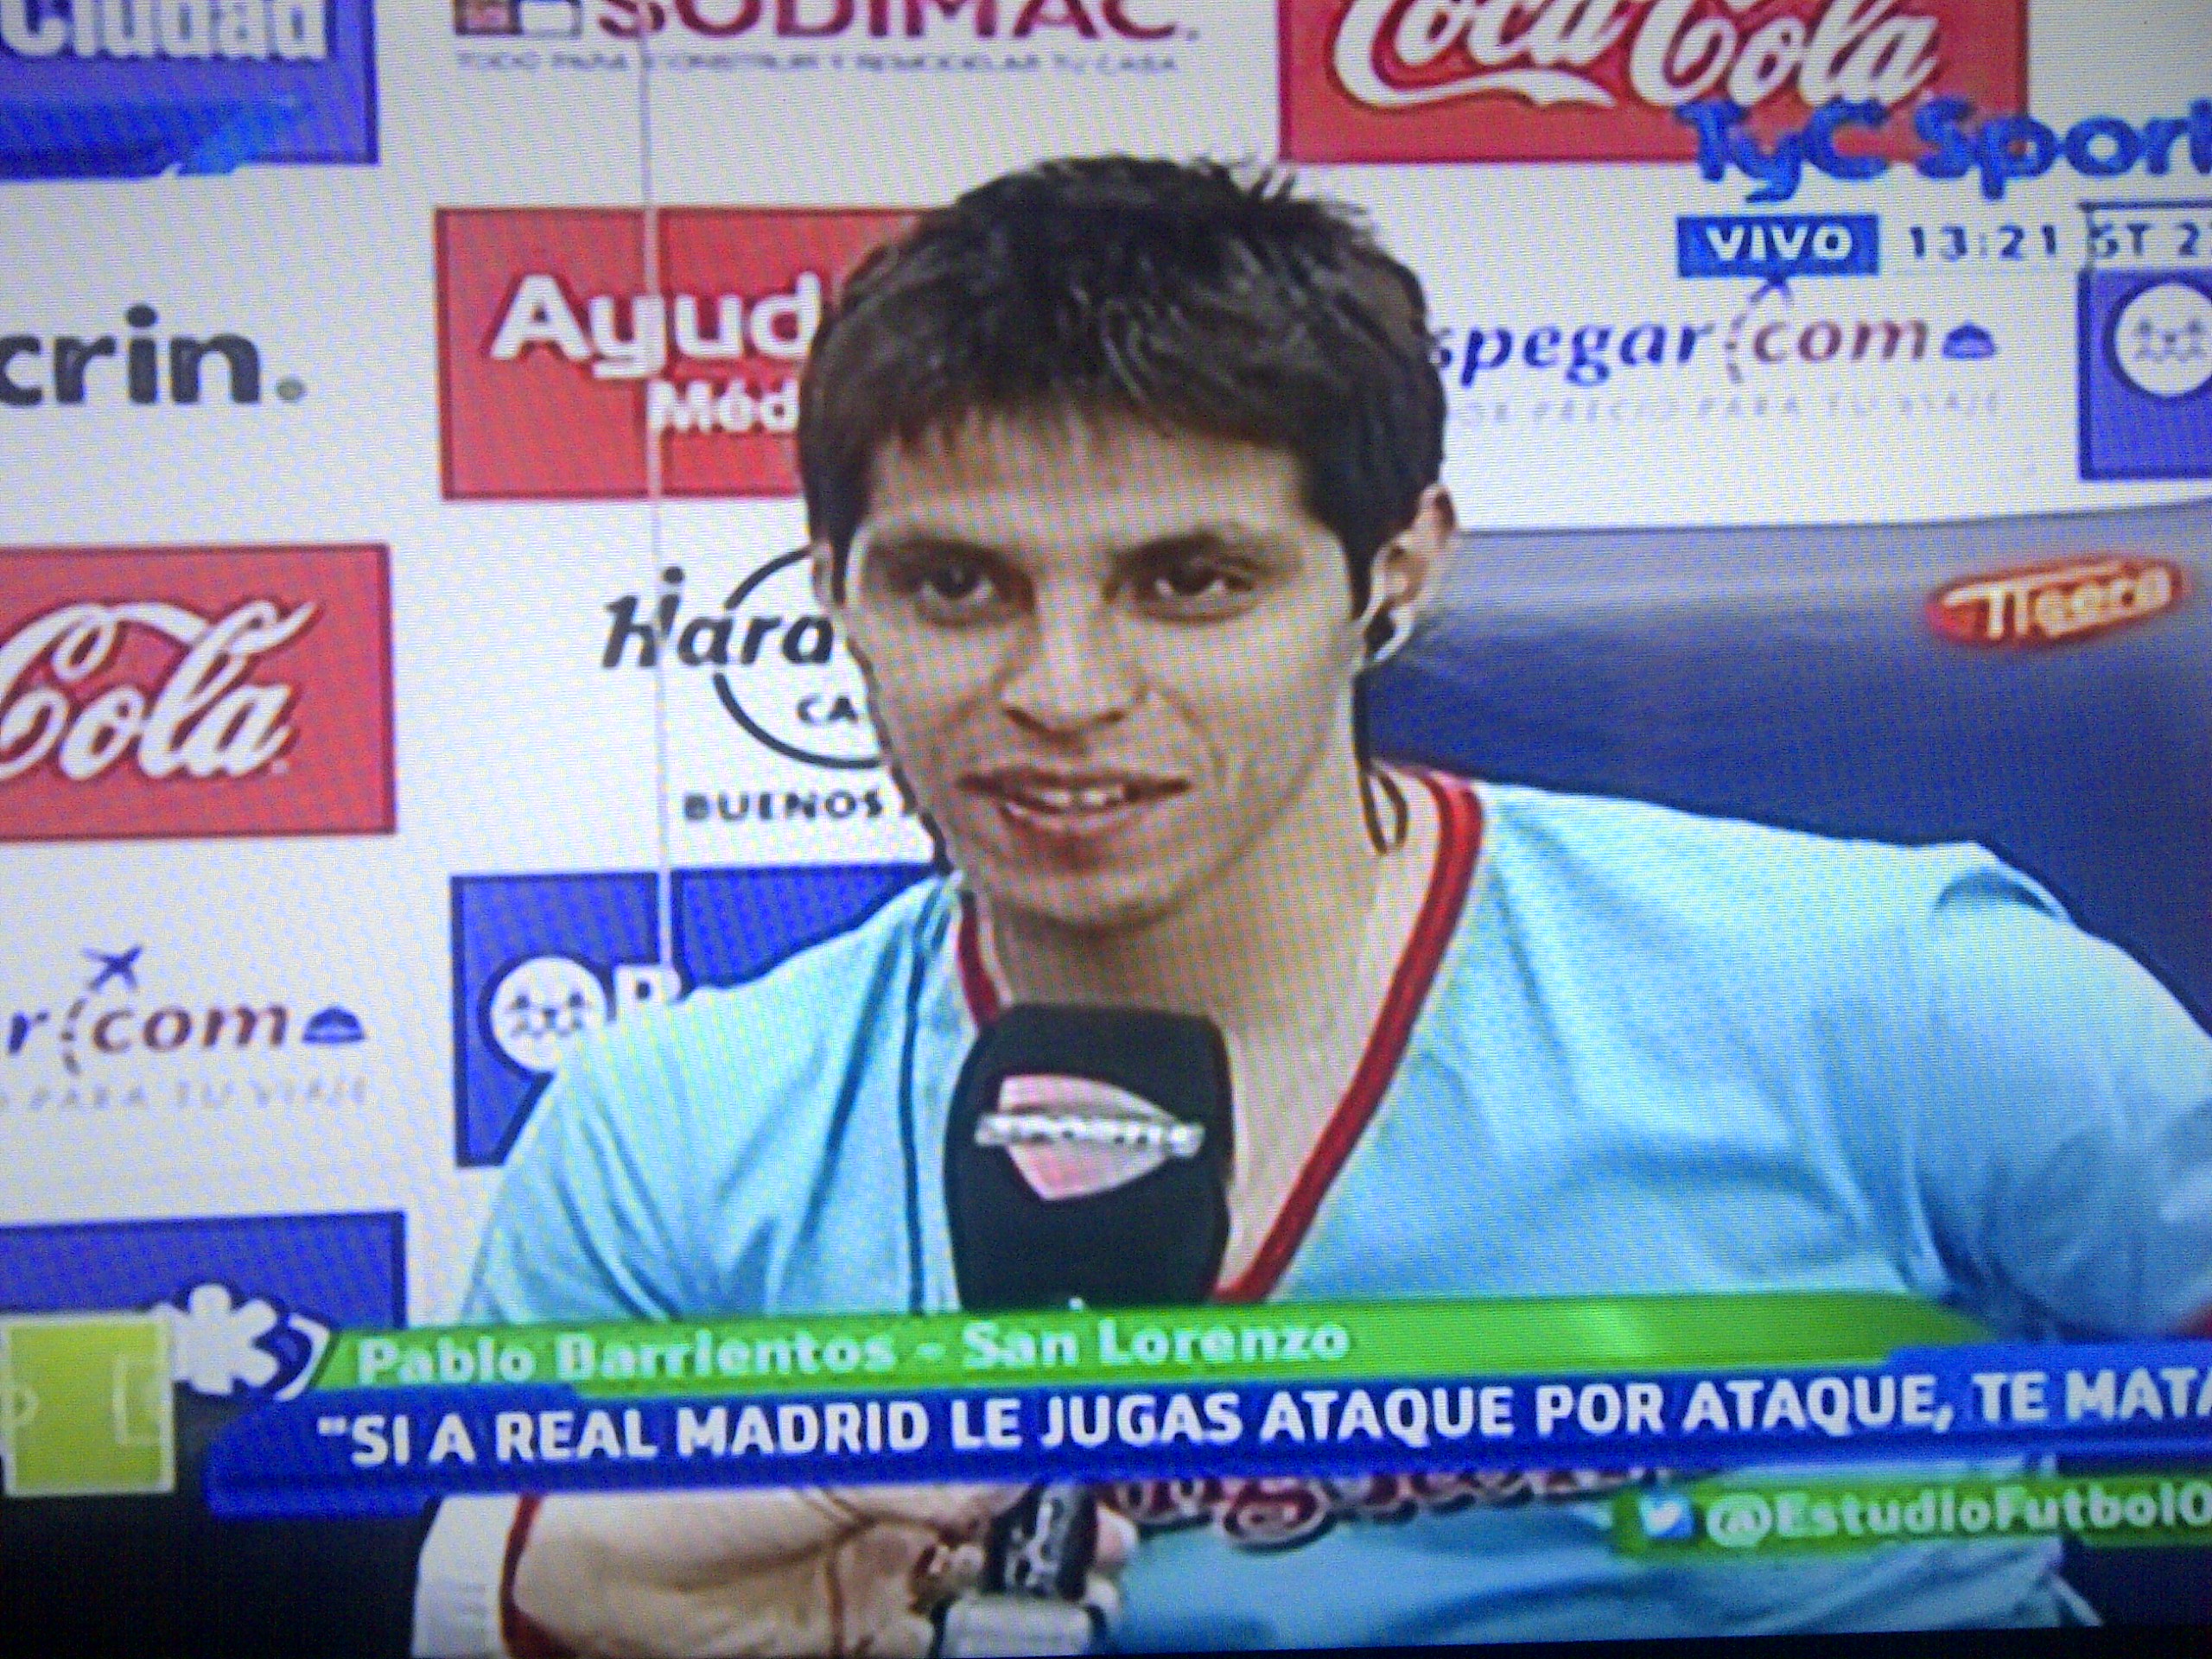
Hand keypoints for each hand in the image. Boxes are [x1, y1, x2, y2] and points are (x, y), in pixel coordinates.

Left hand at [510, 1486, 1133, 1657]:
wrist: (593, 1567)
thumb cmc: (689, 1476)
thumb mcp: (826, 1458)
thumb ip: (927, 1474)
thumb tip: (1016, 1475)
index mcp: (886, 1434)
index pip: (987, 1438)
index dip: (1044, 1450)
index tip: (1101, 1455)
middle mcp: (889, 1499)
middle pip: (998, 1516)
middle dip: (1057, 1531)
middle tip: (1107, 1546)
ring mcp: (875, 1572)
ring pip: (980, 1583)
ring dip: (1028, 1591)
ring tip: (1079, 1597)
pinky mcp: (853, 1637)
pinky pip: (936, 1641)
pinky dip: (976, 1639)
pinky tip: (1010, 1632)